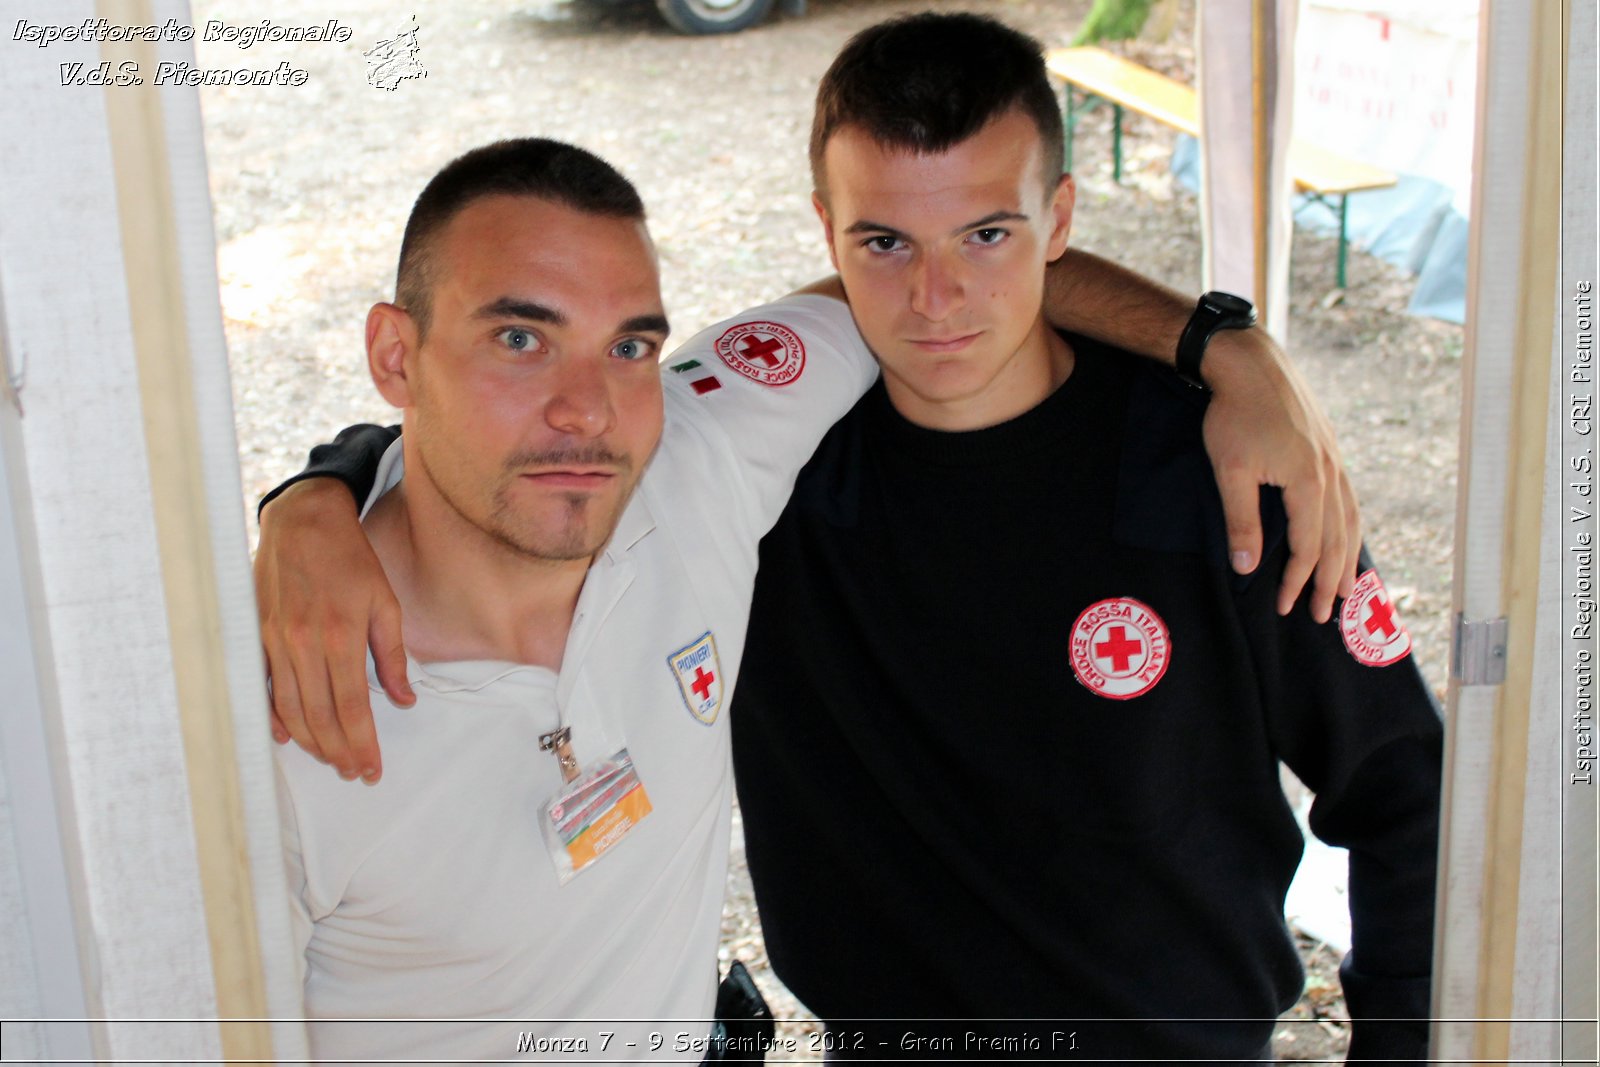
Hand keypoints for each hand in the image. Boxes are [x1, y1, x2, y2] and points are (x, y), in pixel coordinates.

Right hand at [254, 478, 413, 781]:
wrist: (302, 522)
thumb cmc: (349, 560)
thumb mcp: (385, 602)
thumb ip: (393, 655)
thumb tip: (404, 698)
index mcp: (341, 636)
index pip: (351, 707)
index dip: (361, 743)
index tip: (372, 767)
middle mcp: (304, 644)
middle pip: (319, 716)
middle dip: (337, 751)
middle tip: (353, 771)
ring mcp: (276, 642)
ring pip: (290, 709)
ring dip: (310, 741)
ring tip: (331, 758)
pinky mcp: (258, 637)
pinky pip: (265, 688)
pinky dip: (275, 716)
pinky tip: (288, 735)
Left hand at [1201, 329, 1359, 621]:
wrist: (1250, 362)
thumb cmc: (1234, 414)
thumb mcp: (1231, 470)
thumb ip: (1241, 521)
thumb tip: (1248, 567)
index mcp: (1308, 481)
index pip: (1309, 547)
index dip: (1299, 581)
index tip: (1286, 607)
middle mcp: (1331, 473)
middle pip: (1338, 540)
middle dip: (1332, 582)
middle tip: (1326, 616)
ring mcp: (1334, 459)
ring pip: (1350, 519)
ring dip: (1348, 558)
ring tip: (1346, 589)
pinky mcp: (1329, 448)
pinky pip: (1349, 497)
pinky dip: (1350, 526)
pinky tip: (1344, 536)